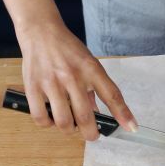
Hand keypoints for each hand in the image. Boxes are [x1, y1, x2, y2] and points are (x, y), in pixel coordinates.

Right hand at [17, 21, 136, 140]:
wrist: (40, 31)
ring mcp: (51, 82)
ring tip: (70, 125)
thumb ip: (94, 89)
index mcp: (91, 69)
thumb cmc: (67, 49)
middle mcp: (72, 76)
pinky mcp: (33, 87)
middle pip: (85, 117)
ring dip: (69, 130)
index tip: (131, 128)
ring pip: (63, 121)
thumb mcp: (88, 63)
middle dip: (91, 133)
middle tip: (92, 134)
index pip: (112, 95)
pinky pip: (41, 117)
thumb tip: (97, 114)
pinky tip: (51, 118)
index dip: (123, 114)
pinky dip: (48, 123)